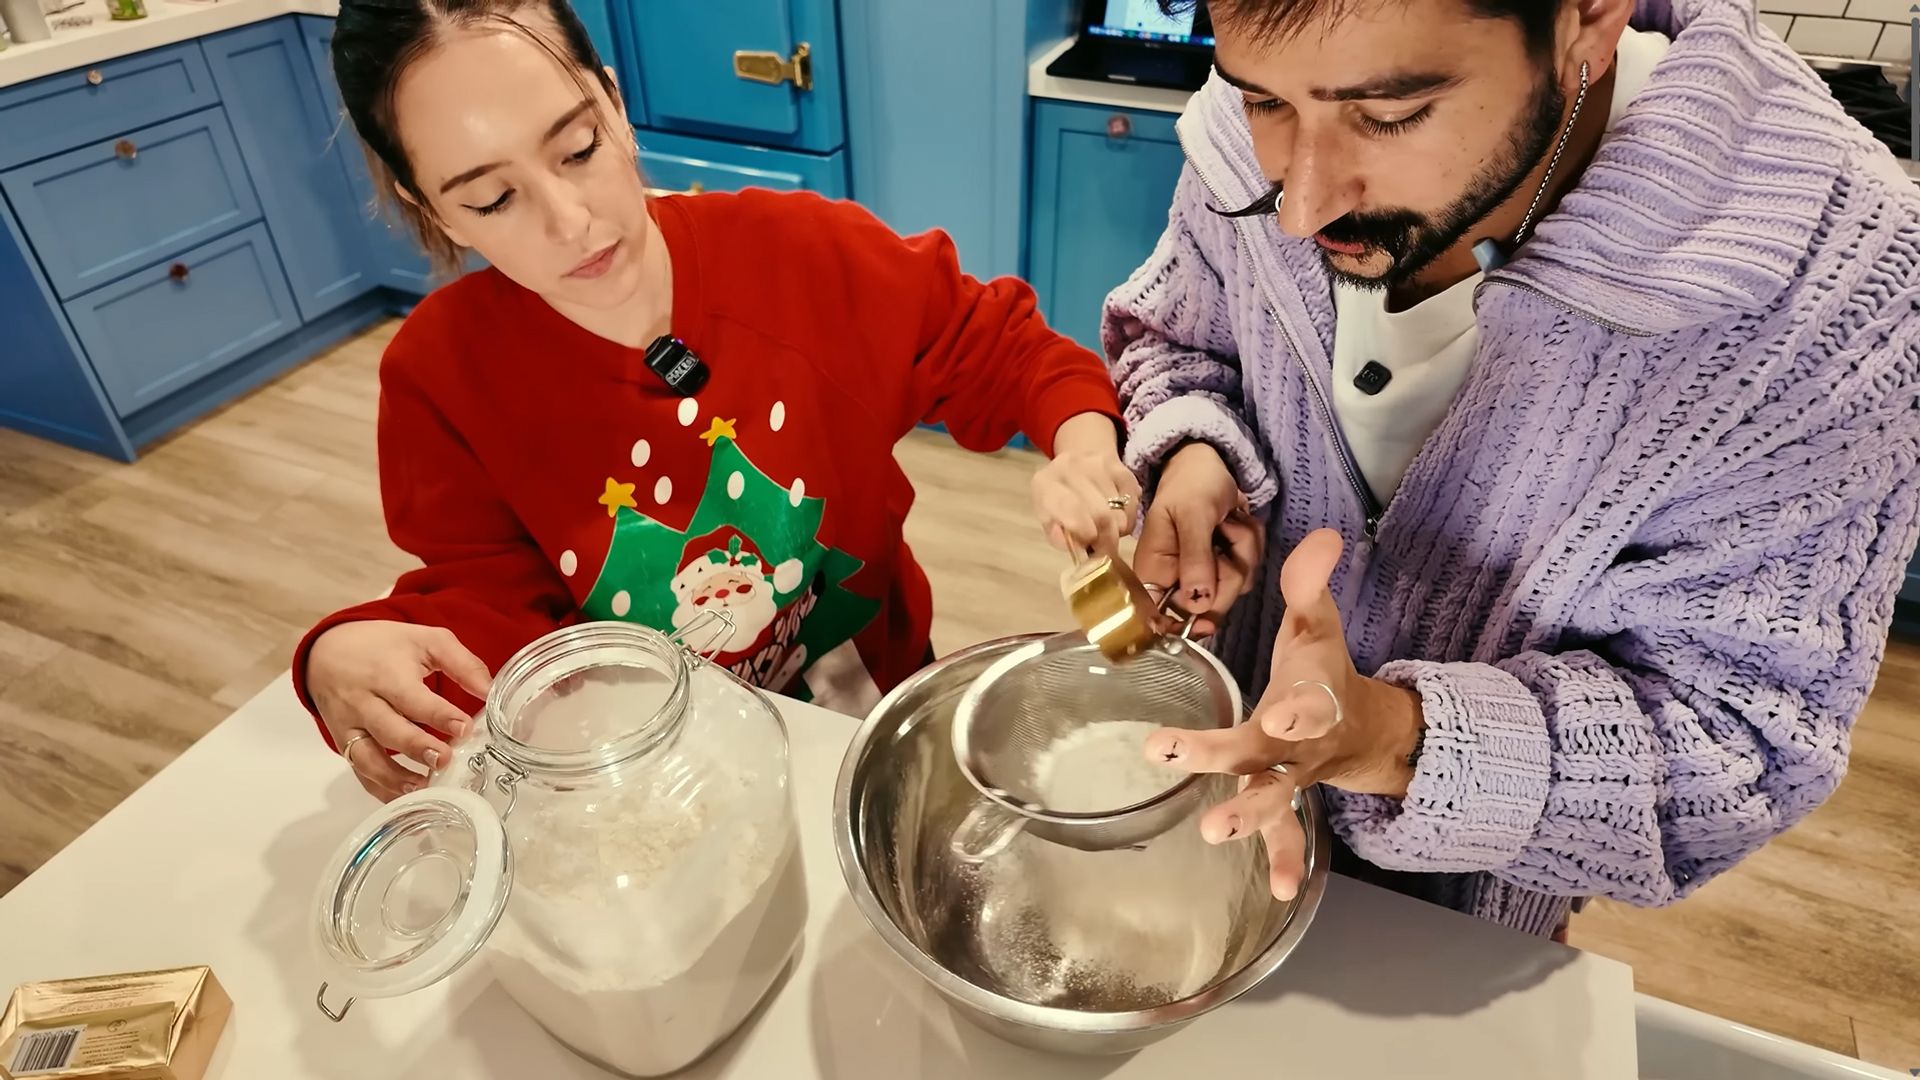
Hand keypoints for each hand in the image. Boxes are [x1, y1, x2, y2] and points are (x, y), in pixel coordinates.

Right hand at [307, 620, 493, 802]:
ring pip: (368, 758)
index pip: (413, 698)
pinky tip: (404, 799)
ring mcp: (350, 726)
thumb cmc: (384, 646)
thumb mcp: (426, 640)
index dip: (439, 715)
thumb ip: (463, 663)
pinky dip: (379, 789)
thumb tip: (491, 691)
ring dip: (395, 777)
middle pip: (388, 730)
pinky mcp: (343, 744)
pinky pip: (359, 771)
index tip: (464, 728)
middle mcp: (364, 703)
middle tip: (445, 760)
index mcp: (387, 675)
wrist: (327, 651)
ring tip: (423, 788)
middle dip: (416, 748)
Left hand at [1032, 412, 1140, 554]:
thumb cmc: (1060, 498)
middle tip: (1104, 549)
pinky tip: (1117, 515)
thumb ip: (1057, 536)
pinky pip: (1133, 504)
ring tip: (1106, 529)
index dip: (1084, 532)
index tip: (1091, 547)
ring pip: (1120, 512)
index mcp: (1045, 482)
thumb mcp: (1048, 517)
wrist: (1079, 457)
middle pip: (1101, 514)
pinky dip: (1128, 518)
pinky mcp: (1122, 468)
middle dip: (1106, 539)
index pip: (1070, 509)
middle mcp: (1071, 467)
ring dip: (1117, 529)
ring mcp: (1099, 464)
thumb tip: (1076, 547)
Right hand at [1135, 442, 1261, 631]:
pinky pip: (1249, 571)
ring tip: (1230, 521)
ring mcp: (1205, 576)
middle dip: (1228, 573)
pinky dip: (1250, 545)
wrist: (1208, 464)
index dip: (1185, 626)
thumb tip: (1198, 603)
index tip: (1207, 622)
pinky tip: (1238, 523)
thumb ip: (1195, 557)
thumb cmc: (1191, 484)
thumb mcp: (1192, 515)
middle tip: (1224, 536)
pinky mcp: (1226, 568)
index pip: (1161, 619)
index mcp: (1154, 573)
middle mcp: (1177, 582)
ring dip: (1242, 551)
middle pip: (1209, 608)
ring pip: (1235, 588)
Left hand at [1141, 529, 1424, 900]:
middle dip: (1222, 755)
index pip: (1307, 702)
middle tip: (1176, 756)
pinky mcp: (1282, 797)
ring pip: (1272, 799)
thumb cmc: (1322, 668)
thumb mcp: (1318, 623)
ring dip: (1247, 816)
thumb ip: (1311, 585)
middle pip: (1266, 753)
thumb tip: (1326, 536)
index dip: (1298, 711)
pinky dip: (1283, 860)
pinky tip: (1276, 892)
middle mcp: (1301, 743)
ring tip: (1213, 830)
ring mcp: (1293, 776)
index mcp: (1311, 696)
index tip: (1280, 717)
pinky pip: (1283, 832)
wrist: (1363, 726)